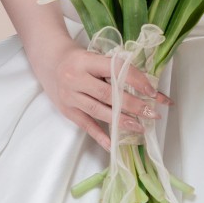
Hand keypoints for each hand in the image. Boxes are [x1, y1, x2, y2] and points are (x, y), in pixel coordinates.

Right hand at [32, 39, 169, 151]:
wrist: (50, 62)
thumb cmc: (79, 60)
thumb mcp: (94, 58)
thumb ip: (114, 70)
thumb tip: (145, 88)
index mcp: (86, 61)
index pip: (116, 69)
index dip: (136, 81)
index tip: (153, 92)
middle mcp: (76, 78)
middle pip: (109, 94)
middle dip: (134, 105)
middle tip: (152, 113)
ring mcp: (70, 96)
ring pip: (99, 111)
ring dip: (121, 121)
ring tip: (139, 127)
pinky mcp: (66, 110)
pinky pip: (86, 124)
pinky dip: (100, 136)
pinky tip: (113, 144)